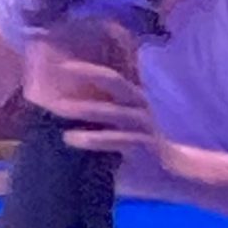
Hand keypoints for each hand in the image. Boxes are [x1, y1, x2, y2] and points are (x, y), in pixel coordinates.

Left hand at [23, 38, 171, 165]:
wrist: (170, 173)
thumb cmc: (134, 146)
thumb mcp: (116, 123)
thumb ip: (94, 112)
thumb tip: (56, 103)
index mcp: (130, 96)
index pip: (109, 71)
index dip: (86, 62)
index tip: (58, 55)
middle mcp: (138, 105)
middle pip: (114, 80)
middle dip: (87, 71)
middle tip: (59, 67)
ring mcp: (142, 125)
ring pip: (112, 111)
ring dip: (84, 108)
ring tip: (58, 107)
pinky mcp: (144, 146)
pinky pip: (117, 139)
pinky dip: (94, 138)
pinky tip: (71, 138)